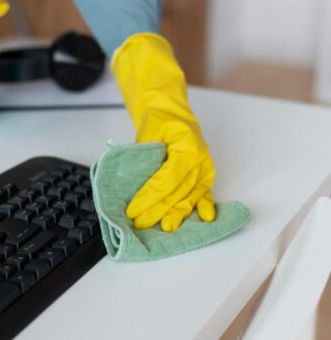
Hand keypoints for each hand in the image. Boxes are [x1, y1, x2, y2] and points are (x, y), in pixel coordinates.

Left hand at [112, 33, 215, 231]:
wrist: (171, 110)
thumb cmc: (159, 120)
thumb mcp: (148, 134)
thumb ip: (145, 159)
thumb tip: (135, 188)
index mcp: (187, 148)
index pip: (166, 180)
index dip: (149, 197)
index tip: (133, 210)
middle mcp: (200, 160)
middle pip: (178, 192)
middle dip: (158, 210)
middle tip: (140, 224)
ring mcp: (205, 168)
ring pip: (190, 197)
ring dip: (177, 214)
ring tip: (165, 229)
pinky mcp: (205, 174)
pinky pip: (206, 193)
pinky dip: (205, 206)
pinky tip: (206, 219)